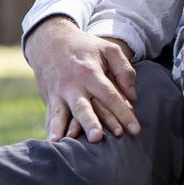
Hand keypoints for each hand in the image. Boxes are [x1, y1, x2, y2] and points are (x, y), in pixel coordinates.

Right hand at [25, 16, 139, 141]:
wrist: (50, 41)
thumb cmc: (85, 47)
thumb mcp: (109, 49)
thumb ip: (124, 70)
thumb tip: (133, 97)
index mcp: (90, 72)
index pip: (109, 96)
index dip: (123, 113)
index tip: (135, 130)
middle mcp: (72, 85)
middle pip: (83, 107)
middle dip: (90, 123)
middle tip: (97, 138)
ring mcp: (58, 93)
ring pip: (62, 114)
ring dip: (64, 129)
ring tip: (66, 143)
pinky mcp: (48, 99)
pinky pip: (50, 117)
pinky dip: (51, 130)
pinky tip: (53, 143)